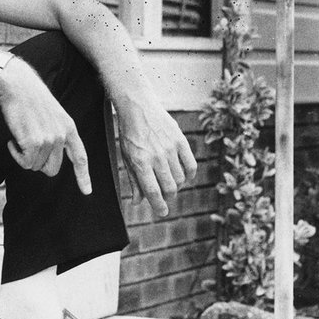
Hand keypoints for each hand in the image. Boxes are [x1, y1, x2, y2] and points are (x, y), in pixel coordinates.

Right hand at [0, 58, 92, 195]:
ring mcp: (48, 140)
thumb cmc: (31, 99)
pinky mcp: (33, 143)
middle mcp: (61, 136)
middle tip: (28, 148)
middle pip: (52, 169)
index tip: (87, 191)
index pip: (80, 157)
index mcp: (69, 128)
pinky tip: (12, 139)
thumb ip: (56, 134)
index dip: (83, 176)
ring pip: (35, 166)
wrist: (17, 85)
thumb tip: (50, 159)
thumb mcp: (52, 114)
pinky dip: (15, 154)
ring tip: (21, 135)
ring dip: (24, 155)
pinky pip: (24, 162)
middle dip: (38, 164)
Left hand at [115, 94, 196, 216]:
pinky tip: (184, 175)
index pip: (153, 192)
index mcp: (140, 161)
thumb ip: (134, 180)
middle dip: (168, 197)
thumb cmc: (130, 133)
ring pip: (180, 178)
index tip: (162, 212)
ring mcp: (170, 148)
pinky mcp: (180, 140)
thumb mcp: (126, 156)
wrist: (138, 106)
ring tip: (170, 182)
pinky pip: (191, 165)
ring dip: (177, 185)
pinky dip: (189, 174)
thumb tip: (138, 202)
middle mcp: (156, 156)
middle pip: (169, 188)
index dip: (159, 206)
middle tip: (164, 196)